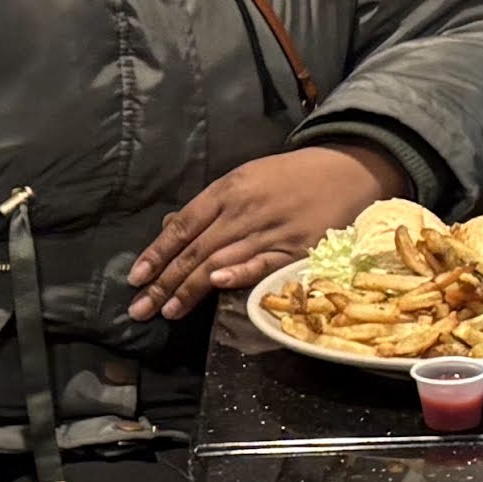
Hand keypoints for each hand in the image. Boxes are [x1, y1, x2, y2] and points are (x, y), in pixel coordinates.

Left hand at [128, 145, 399, 321]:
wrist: (346, 170)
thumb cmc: (291, 177)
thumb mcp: (246, 179)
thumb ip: (211, 206)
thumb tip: (171, 229)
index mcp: (228, 190)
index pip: (183, 226)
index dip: (158, 253)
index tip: (135, 278)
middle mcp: (244, 210)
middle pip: (196, 249)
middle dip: (165, 281)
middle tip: (140, 308)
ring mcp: (271, 230)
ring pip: (222, 261)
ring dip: (192, 288)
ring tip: (167, 311)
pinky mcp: (296, 248)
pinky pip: (263, 263)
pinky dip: (240, 273)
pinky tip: (218, 285)